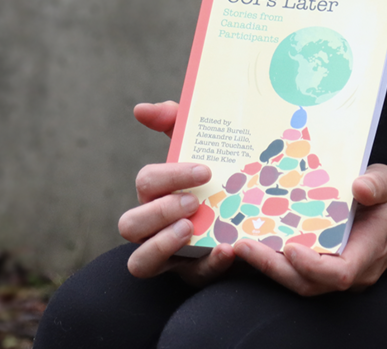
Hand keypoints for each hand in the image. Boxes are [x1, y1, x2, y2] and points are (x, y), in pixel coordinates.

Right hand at [120, 105, 232, 286]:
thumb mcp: (203, 146)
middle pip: (130, 225)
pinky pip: (193, 277)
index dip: (169, 177)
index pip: (146, 183)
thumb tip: (141, 109)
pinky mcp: (195, 274)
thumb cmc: (220, 174)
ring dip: (161, 245)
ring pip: (140, 262)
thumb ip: (176, 122)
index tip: (204, 170)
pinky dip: (209, 265)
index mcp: (157, 194)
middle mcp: (154, 226)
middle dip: (159, 212)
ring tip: (190, 228)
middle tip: (193, 202)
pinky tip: (228, 249)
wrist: (257, 211)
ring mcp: (171, 255)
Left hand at [232, 164, 386, 295]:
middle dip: (274, 268)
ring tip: (239, 244)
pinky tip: (252, 239)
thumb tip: (361, 186)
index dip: (313, 265)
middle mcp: (350, 271)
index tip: (291, 247)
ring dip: (267, 265)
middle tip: (244, 245)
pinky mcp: (322, 265)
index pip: (340, 273)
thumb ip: (378, 184)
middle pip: (308, 283)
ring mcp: (334, 271)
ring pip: (298, 280)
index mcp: (368, 253)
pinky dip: (273, 258)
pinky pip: (296, 270)